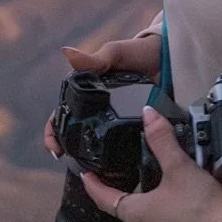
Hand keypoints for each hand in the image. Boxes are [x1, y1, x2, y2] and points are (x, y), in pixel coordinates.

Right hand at [41, 31, 163, 158]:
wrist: (168, 59)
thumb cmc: (137, 53)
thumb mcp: (114, 55)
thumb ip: (93, 60)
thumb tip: (66, 52)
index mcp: (86, 92)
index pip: (61, 115)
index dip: (53, 132)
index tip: (54, 147)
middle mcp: (97, 109)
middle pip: (74, 134)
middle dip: (67, 149)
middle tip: (65, 159)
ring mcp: (115, 120)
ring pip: (95, 143)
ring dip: (87, 157)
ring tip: (86, 169)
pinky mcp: (133, 128)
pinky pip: (120, 146)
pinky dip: (113, 157)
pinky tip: (112, 168)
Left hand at [82, 107, 221, 221]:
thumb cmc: (199, 204)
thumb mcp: (179, 167)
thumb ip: (162, 140)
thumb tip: (148, 113)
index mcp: (135, 214)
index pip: (105, 199)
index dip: (94, 186)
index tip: (86, 176)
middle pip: (125, 210)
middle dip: (122, 193)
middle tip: (123, 176)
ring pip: (144, 220)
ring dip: (145, 204)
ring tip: (152, 185)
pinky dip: (163, 214)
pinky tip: (178, 203)